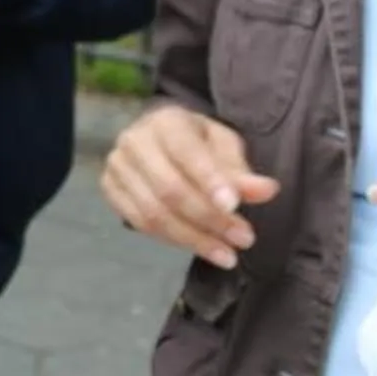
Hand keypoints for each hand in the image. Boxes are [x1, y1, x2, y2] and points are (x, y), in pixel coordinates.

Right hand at [102, 104, 280, 268]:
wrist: (160, 139)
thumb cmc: (199, 142)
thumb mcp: (226, 147)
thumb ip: (241, 171)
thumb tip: (266, 191)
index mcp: (166, 121)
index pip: (186, 153)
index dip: (210, 181)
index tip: (235, 207)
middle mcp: (134, 140)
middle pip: (169, 189)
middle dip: (209, 219)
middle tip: (244, 239)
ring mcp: (117, 166)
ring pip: (153, 212)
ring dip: (194, 238)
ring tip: (228, 255)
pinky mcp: (110, 188)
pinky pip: (139, 223)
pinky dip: (173, 241)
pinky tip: (201, 248)